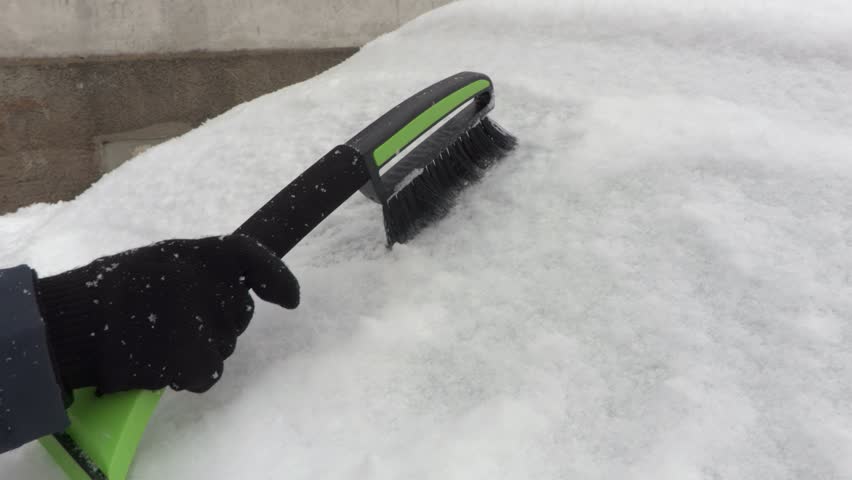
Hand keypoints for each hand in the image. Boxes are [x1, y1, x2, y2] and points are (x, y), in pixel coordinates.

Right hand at [35, 235, 298, 393]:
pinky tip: (161, 362)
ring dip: (203, 348)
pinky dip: (190, 373)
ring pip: (226, 343)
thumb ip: (199, 270)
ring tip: (160, 340)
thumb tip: (240, 287)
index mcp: (193, 251)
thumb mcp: (157, 262)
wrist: (70, 324)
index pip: (251, 256)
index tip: (290, 300)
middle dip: (222, 320)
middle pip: (241, 310)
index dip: (276, 277)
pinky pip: (210, 370)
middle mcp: (203, 279)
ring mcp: (198, 316)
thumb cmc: (110, 292)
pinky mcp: (191, 354)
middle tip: (182, 322)